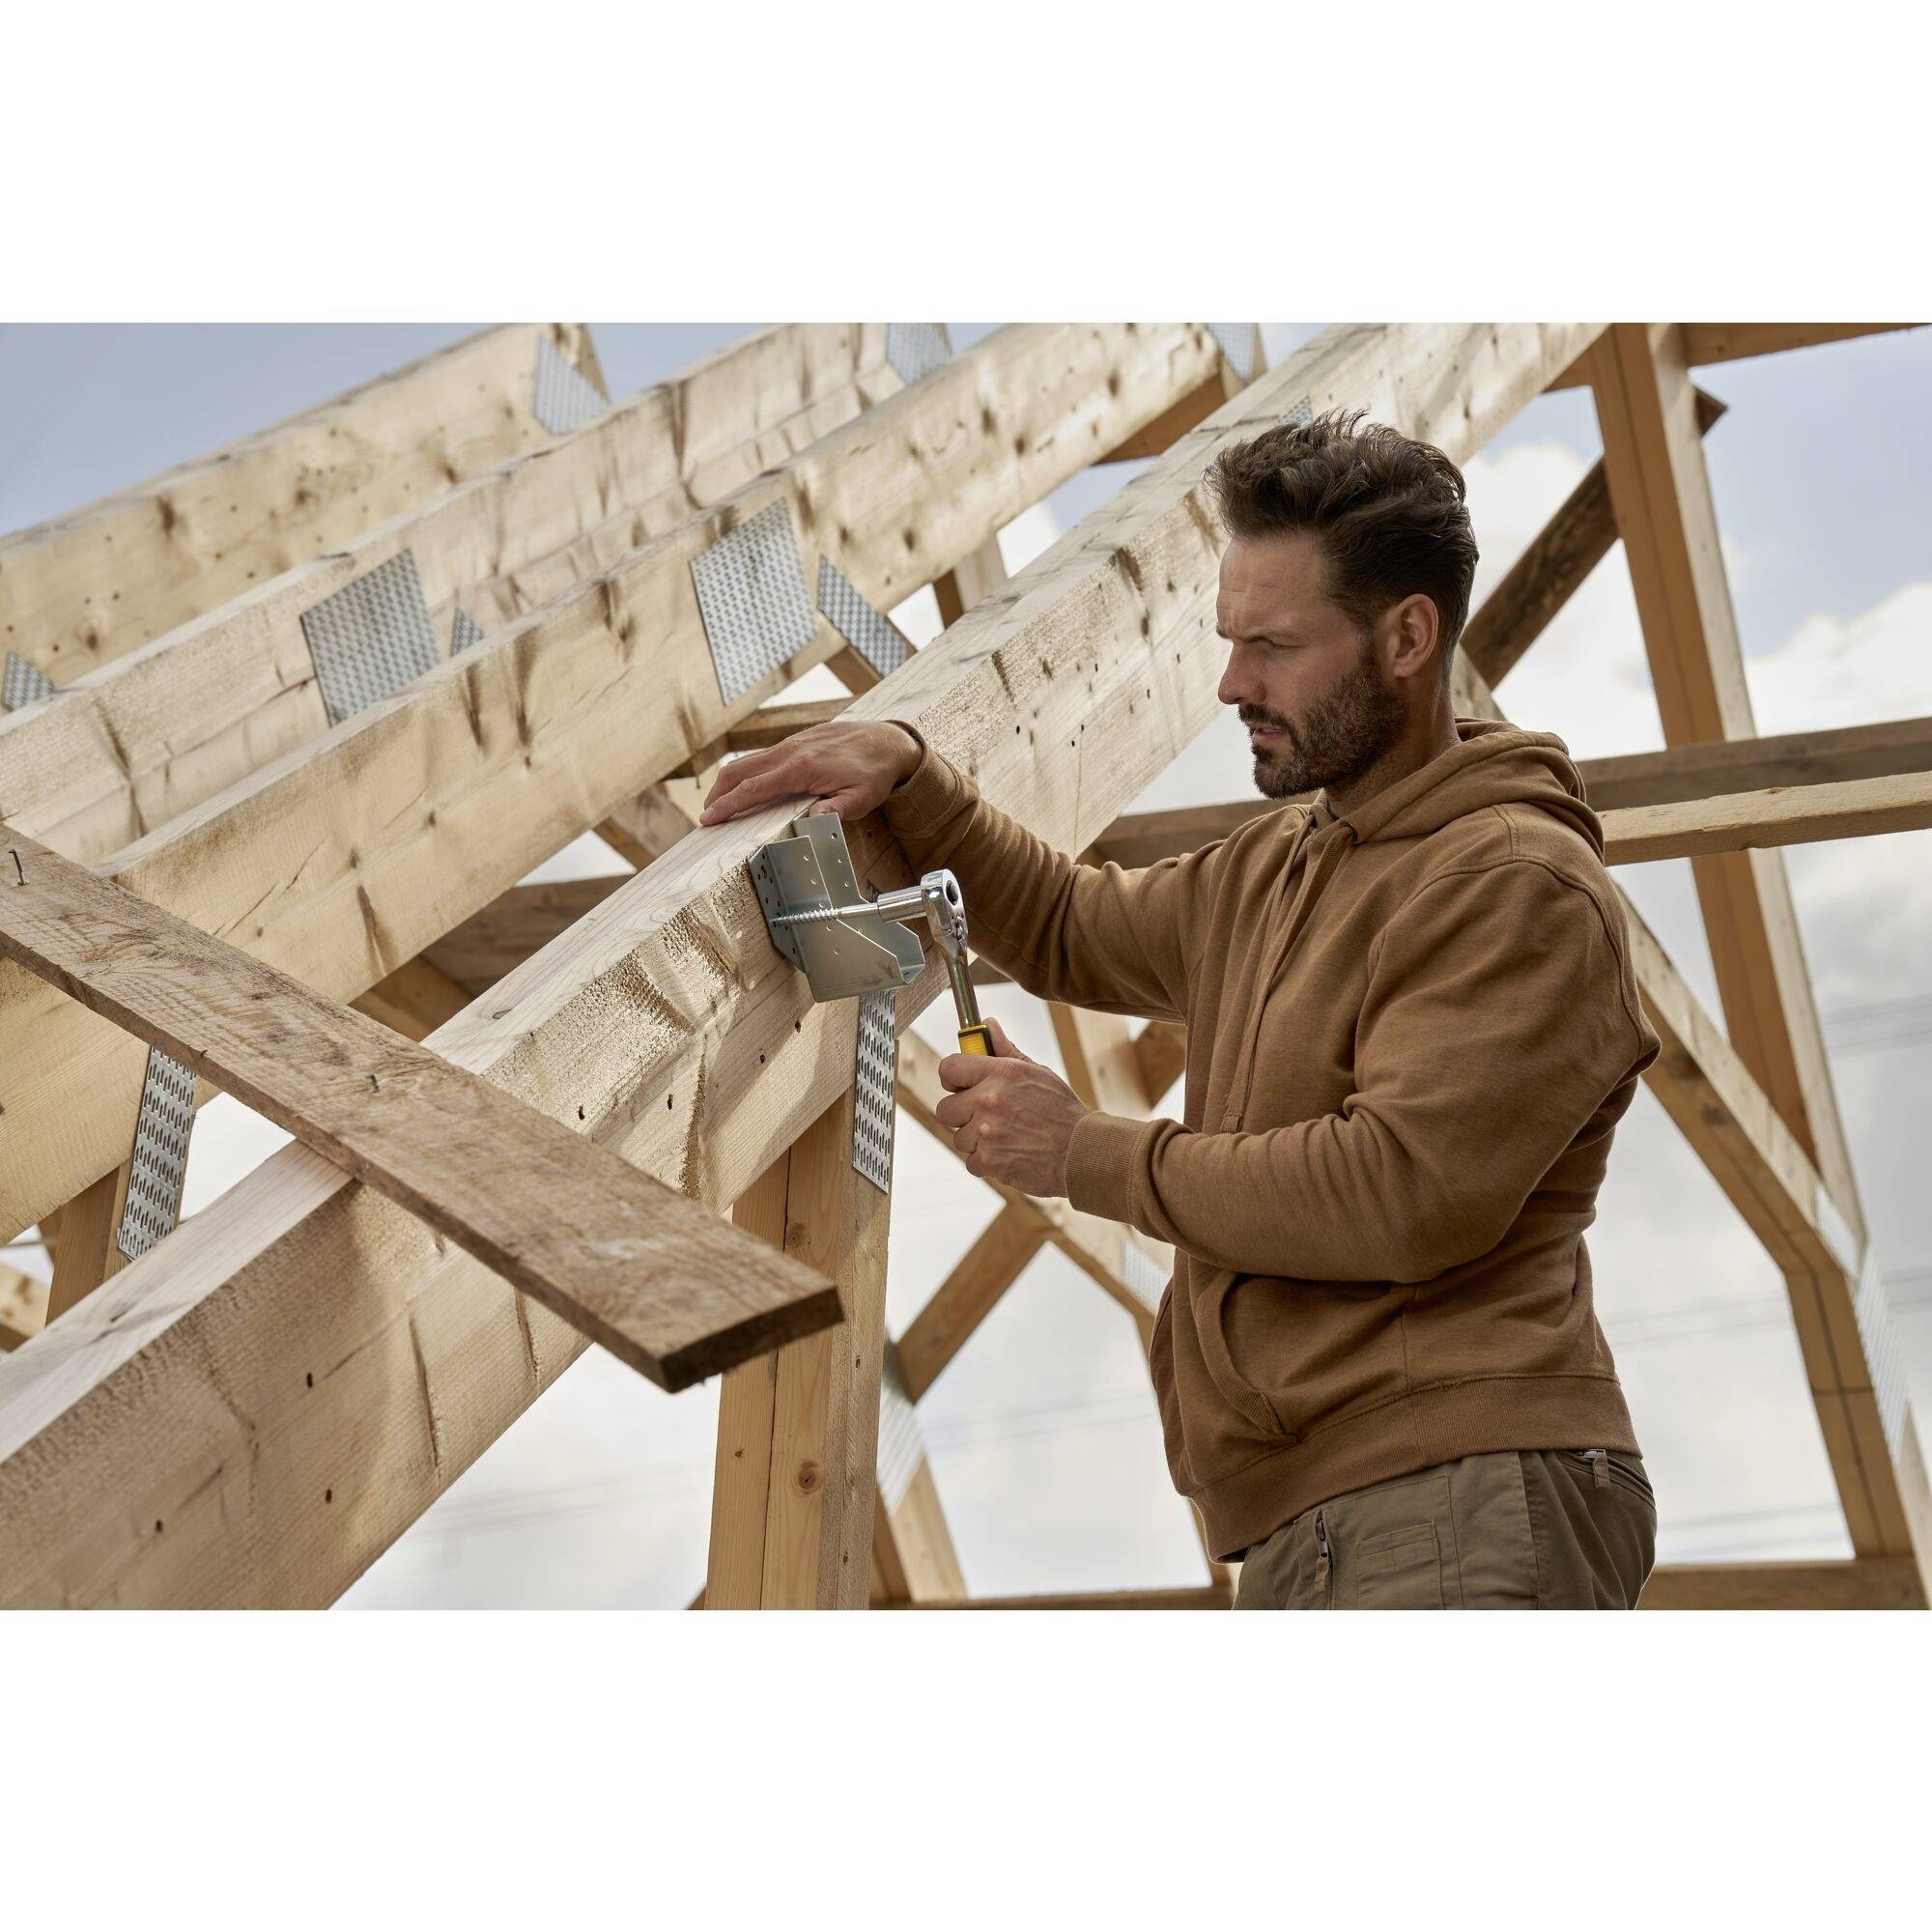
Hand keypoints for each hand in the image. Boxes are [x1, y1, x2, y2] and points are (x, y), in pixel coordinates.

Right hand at [699, 720, 922, 825]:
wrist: (889, 740)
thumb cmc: (875, 771)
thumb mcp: (861, 798)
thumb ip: (835, 810)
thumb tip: (811, 821)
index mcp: (802, 768)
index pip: (754, 789)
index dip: (728, 805)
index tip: (710, 818)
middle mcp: (791, 751)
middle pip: (740, 770)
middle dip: (718, 793)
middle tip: (707, 816)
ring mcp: (792, 743)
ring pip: (748, 761)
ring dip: (730, 782)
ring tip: (722, 804)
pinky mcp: (796, 741)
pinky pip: (763, 756)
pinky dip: (748, 773)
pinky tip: (749, 788)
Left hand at [933, 1018, 1090, 1197]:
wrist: (1081, 1150)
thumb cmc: (1061, 1110)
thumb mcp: (1037, 1072)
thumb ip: (1005, 1050)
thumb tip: (987, 1024)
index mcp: (1000, 1073)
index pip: (949, 1068)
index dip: (953, 1079)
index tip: (960, 1086)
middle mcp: (989, 1100)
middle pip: (946, 1108)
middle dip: (962, 1114)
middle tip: (985, 1117)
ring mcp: (987, 1132)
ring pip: (959, 1138)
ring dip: (977, 1141)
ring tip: (1006, 1137)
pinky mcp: (990, 1161)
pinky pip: (971, 1162)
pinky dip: (987, 1162)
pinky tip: (1009, 1154)